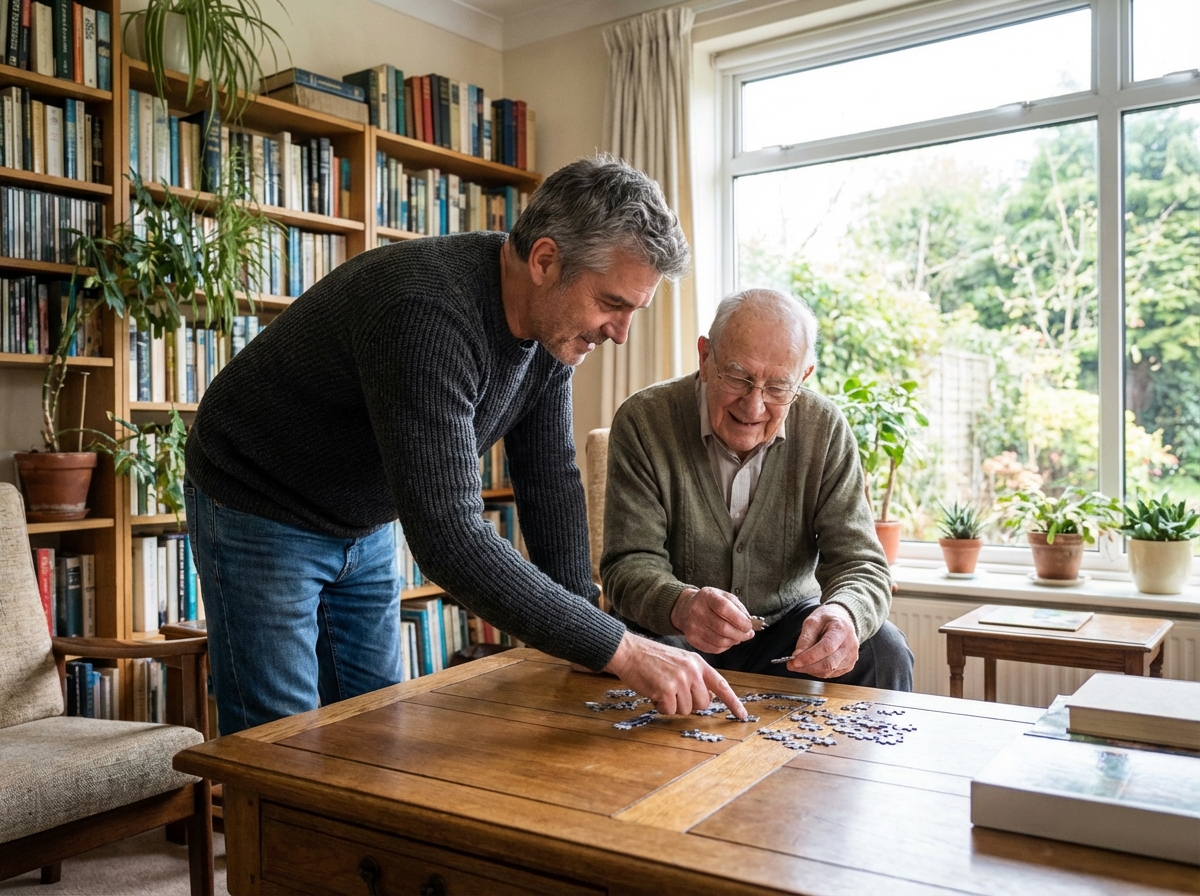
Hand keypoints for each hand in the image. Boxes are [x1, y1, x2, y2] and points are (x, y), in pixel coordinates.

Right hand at [604, 632, 747, 718]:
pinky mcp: (667, 689)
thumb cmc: (652, 659)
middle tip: (672, 692)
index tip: (742, 715)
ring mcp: (680, 680)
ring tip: (660, 688)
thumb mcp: (680, 662)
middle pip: (702, 704)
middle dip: (688, 704)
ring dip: (672, 705)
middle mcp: (692, 671)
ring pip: (685, 709)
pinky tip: (654, 693)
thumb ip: (695, 677)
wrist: (630, 652)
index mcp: (698, 663)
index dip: (733, 702)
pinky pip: (669, 711)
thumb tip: (707, 699)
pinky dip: (661, 706)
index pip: (721, 685)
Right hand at [669, 587, 755, 653]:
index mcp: (707, 596)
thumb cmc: (710, 602)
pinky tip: (727, 640)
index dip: (739, 620)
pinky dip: (725, 647)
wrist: (686, 608)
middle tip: (748, 634)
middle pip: (723, 628)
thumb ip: (738, 608)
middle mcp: (697, 611)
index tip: (749, 626)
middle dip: (740, 634)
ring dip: (734, 641)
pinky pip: (714, 648)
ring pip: (720, 641)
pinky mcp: (692, 639)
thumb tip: (748, 624)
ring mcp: (693, 626)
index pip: (724, 608)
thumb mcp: (724, 596)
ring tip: (738, 637)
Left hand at [786, 604, 858, 678]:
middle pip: (828, 664)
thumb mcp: (813, 621)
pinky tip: (811, 664)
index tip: (794, 661)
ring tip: (800, 663)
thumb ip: (805, 638)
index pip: (826, 648)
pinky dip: (817, 672)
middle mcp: (849, 646)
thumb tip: (797, 655)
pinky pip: (830, 674)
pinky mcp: (848, 666)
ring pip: (828, 672)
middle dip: (807, 667)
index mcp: (841, 630)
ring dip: (810, 670)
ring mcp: (850, 658)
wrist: (843, 621)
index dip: (809, 657)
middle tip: (791, 665)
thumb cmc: (828, 619)